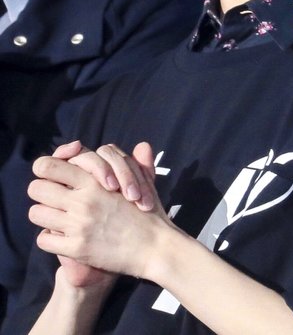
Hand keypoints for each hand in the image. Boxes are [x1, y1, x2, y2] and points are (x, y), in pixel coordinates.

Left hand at [28, 152, 173, 280]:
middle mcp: (82, 200)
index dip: (45, 169)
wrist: (155, 247)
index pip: (47, 165)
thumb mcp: (144, 181)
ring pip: (36, 213)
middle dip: (42, 192)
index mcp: (94, 181)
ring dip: (45, 216)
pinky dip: (50, 239)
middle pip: (35, 188)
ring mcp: (78, 224)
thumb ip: (135, 163)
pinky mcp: (76, 248)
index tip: (53, 176)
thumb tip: (142, 145)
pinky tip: (63, 238)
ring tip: (57, 218)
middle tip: (54, 198)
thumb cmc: (149, 213)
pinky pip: (44, 240)